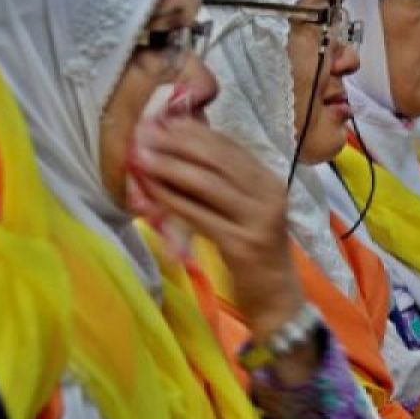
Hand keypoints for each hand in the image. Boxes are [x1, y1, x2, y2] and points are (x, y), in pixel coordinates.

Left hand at [128, 116, 302, 340]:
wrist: (277, 298)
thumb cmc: (254, 252)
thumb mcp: (245, 211)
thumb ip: (222, 184)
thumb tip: (179, 152)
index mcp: (270, 181)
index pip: (229, 147)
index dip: (195, 131)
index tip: (163, 120)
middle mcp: (269, 195)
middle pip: (218, 159)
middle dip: (178, 143)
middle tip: (145, 133)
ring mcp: (259, 219)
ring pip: (208, 184)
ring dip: (170, 167)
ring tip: (142, 157)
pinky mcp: (243, 244)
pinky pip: (201, 216)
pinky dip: (174, 202)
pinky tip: (153, 193)